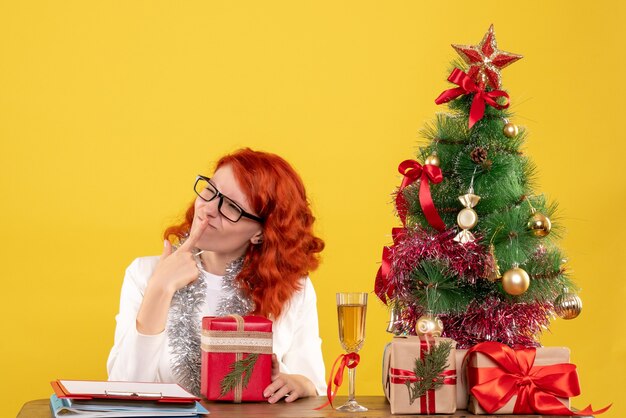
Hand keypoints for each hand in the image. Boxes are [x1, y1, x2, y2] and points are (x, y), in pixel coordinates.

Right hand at [136, 217, 208, 334]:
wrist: (161, 286)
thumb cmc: (160, 275)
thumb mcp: (162, 260)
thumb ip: (167, 250)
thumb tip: (166, 241)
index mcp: (180, 251)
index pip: (193, 237)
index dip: (201, 228)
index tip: (207, 220)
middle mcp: (188, 255)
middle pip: (192, 259)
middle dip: (187, 266)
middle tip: (176, 272)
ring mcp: (192, 263)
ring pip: (194, 268)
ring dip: (188, 273)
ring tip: (178, 277)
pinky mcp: (195, 272)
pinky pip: (196, 276)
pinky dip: (191, 280)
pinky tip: (182, 281)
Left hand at [263, 354, 316, 402]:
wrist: (302, 385)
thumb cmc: (285, 383)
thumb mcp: (278, 379)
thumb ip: (268, 380)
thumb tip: (253, 382)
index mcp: (279, 376)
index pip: (275, 368)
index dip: (274, 361)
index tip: (272, 355)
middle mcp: (286, 379)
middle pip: (280, 381)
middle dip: (272, 387)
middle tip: (264, 394)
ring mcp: (293, 385)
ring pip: (286, 389)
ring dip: (278, 395)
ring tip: (270, 400)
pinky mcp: (298, 391)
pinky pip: (295, 394)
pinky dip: (291, 397)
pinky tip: (286, 400)